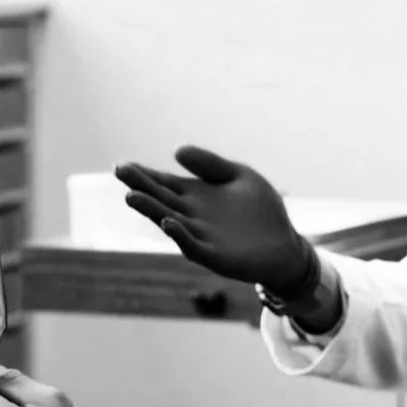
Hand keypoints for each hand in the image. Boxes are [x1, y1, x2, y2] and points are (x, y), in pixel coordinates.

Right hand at [115, 146, 312, 292]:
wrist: (287, 246)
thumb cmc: (262, 211)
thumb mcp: (239, 177)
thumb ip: (211, 165)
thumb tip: (177, 150)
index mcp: (196, 196)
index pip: (163, 183)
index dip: (143, 175)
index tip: (121, 165)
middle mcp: (192, 217)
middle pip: (161, 199)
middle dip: (140, 186)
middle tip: (120, 171)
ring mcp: (201, 237)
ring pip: (170, 222)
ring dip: (152, 211)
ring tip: (132, 196)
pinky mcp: (216, 257)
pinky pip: (194, 246)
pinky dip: (180, 235)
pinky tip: (169, 222)